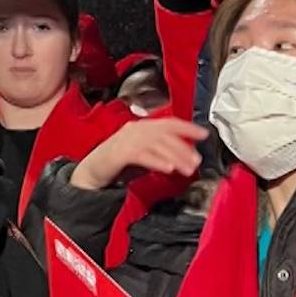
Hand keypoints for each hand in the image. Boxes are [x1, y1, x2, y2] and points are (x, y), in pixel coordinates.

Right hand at [70, 118, 206, 189]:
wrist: (90, 173)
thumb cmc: (118, 165)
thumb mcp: (143, 155)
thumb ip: (160, 152)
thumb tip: (184, 155)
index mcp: (141, 127)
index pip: (168, 123)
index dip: (187, 127)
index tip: (204, 134)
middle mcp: (134, 129)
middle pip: (165, 134)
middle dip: (184, 147)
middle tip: (197, 160)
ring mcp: (125, 140)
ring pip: (156, 144)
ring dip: (175, 156)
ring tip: (187, 168)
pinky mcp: (119, 153)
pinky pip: (142, 155)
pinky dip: (157, 161)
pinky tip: (168, 168)